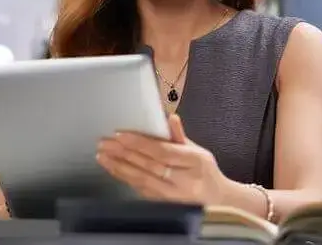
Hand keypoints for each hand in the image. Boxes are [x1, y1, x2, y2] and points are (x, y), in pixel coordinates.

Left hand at [96, 114, 226, 205]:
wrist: (219, 203)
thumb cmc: (205, 172)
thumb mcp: (198, 151)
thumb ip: (180, 136)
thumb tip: (169, 117)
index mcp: (194, 161)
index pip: (162, 151)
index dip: (139, 143)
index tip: (119, 135)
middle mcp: (184, 180)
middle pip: (148, 165)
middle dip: (123, 153)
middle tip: (104, 143)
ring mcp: (174, 196)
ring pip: (142, 180)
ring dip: (119, 167)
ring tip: (102, 156)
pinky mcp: (165, 206)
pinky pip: (142, 191)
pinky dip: (126, 179)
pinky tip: (114, 170)